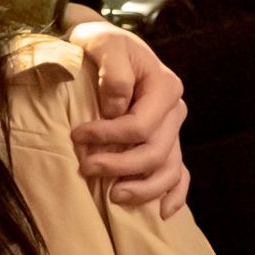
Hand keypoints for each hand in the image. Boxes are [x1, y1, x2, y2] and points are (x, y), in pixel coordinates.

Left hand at [65, 15, 188, 218]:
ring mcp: (172, 128)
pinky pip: (178, 172)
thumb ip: (113, 72)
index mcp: (164, 86)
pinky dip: (173, 193)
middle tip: (86, 168)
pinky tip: (162, 212)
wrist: (105, 43)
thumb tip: (116, 108)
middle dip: (120, 166)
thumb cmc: (101, 43)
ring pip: (169, 168)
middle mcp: (174, 110)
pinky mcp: (165, 139)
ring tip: (113, 196)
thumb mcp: (104, 44)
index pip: (140, 125)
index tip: (76, 135)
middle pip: (155, 152)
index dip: (108, 136)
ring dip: (143, 188)